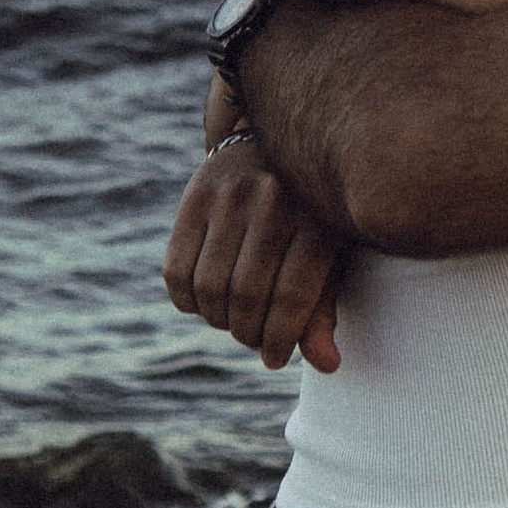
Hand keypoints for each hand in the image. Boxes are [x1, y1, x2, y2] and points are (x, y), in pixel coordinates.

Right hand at [162, 135, 345, 371]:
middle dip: (247, 333)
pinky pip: (176, 269)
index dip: (281, 339)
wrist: (282, 142)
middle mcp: (274, 199)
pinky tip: (205, 301)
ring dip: (217, 319)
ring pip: (208, 286)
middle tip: (253, 339)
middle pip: (246, 294)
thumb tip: (327, 365)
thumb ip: (324, 310)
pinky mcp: (196, 191)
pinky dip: (186, 300)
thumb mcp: (332, 256)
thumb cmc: (314, 216)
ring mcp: (231, 192)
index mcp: (318, 217)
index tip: (276, 358)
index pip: (292, 296)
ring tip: (232, 320)